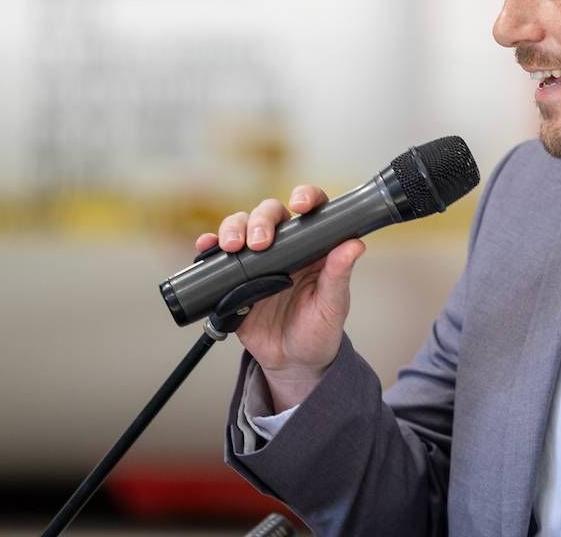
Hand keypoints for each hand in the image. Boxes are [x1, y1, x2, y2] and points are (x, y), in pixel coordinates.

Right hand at [194, 185, 366, 410]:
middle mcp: (286, 246)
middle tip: (259, 243)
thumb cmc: (319, 331)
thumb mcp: (332, 306)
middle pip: (269, 213)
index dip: (306, 196)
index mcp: (315, 247)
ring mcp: (258, 260)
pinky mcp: (235, 277)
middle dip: (261, 219)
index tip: (300, 204)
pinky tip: (206, 247)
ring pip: (241, 226)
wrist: (291, 363)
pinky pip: (218, 255)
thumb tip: (355, 245)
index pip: (312, 209)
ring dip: (233, 228)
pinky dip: (209, 246)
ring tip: (232, 247)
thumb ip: (339, 276)